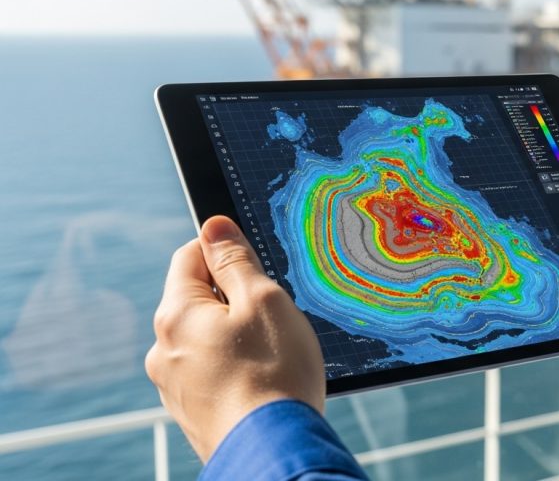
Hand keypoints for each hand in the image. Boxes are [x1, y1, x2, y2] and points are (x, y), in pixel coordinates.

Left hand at [145, 216, 324, 461]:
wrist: (273, 452)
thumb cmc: (274, 375)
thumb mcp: (263, 300)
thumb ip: (236, 261)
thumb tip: (214, 225)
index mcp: (176, 314)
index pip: (190, 255)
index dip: (226, 250)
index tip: (258, 262)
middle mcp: (163, 349)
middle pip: (198, 299)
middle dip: (235, 298)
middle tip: (275, 315)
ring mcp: (173, 385)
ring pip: (206, 339)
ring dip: (237, 337)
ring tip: (274, 355)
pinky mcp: (192, 413)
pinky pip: (212, 373)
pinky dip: (236, 369)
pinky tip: (265, 382)